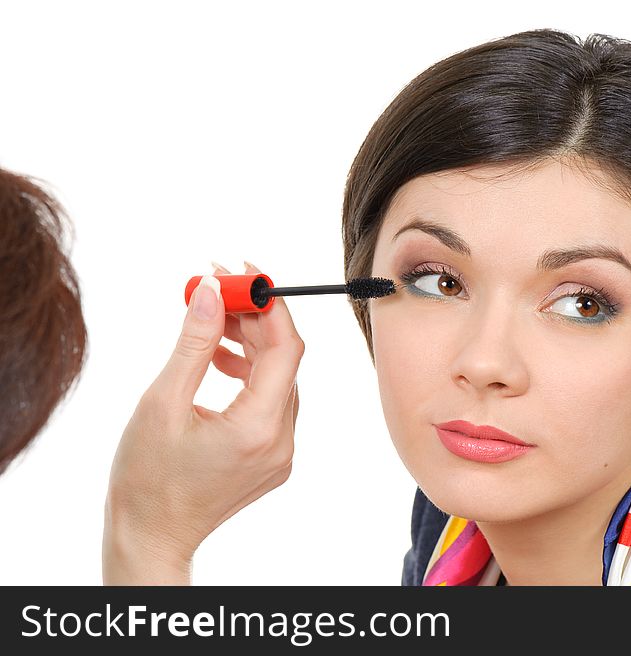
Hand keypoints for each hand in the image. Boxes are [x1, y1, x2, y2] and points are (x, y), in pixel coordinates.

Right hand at [103, 262, 303, 583]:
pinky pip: (271, 401)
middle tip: (220, 289)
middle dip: (255, 319)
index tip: (243, 273)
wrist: (151, 537)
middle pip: (284, 360)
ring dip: (251, 345)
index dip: (269, 304)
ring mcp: (281, 452)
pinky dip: (250, 374)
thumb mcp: (163, 402)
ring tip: (212, 323)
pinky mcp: (273, 457)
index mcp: (258, 429)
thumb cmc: (146, 479)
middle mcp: (281, 440)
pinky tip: (218, 360)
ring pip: (278, 379)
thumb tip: (213, 292)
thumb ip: (195, 343)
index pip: (286, 348)